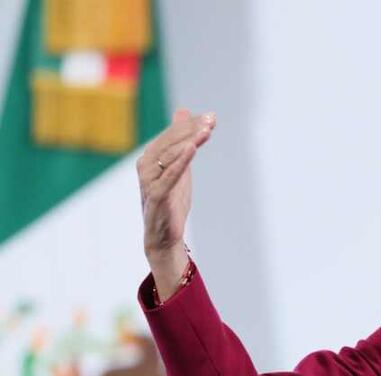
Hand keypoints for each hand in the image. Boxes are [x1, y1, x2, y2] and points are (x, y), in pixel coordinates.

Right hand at [137, 108, 215, 297]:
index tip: (212, 117)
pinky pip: (169, 175)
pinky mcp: (157, 195)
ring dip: (190, 141)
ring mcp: (149, 180)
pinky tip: (192, 148)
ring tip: (207, 130)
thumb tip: (183, 111)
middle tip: (212, 120)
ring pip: (171, 155)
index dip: (191, 125)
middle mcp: (146, 165)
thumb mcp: (180, 166)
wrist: (163, 236)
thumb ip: (181, 141)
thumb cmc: (171, 200)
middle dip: (192, 130)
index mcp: (150, 157)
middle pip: (171, 142)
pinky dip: (181, 161)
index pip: (172, 135)